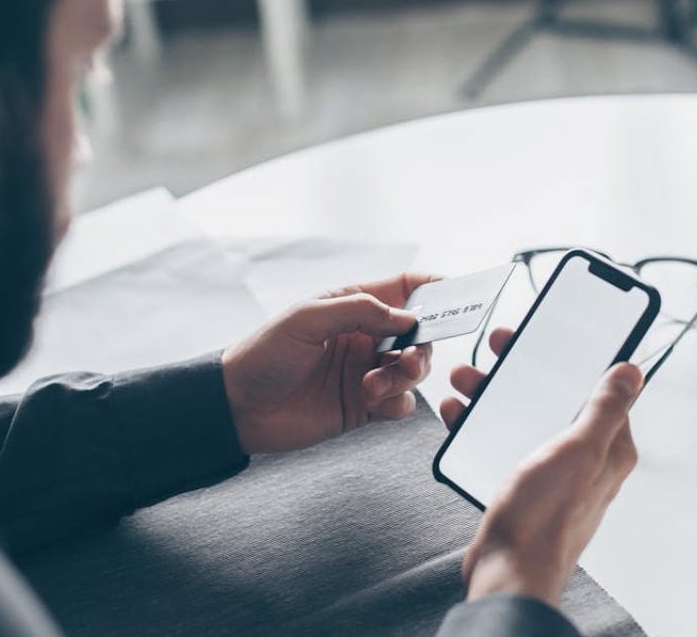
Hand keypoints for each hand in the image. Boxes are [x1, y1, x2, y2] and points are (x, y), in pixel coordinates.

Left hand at [222, 273, 437, 454]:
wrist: (238, 407)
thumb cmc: (264, 353)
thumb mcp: (307, 318)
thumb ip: (360, 311)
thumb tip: (409, 316)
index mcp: (353, 306)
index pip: (405, 288)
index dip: (434, 288)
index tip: (459, 294)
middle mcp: (365, 337)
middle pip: (420, 335)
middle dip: (422, 347)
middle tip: (408, 361)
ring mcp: (366, 372)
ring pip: (414, 371)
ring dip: (405, 377)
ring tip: (375, 385)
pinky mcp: (364, 406)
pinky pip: (401, 403)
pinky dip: (396, 403)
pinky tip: (370, 402)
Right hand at [441, 329, 642, 606]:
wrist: (508, 571)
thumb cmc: (546, 518)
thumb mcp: (580, 450)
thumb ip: (606, 409)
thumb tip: (632, 373)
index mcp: (607, 448)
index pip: (598, 389)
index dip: (572, 358)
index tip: (545, 335)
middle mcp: (583, 459)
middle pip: (554, 398)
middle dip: (522, 371)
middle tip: (498, 349)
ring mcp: (551, 473)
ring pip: (523, 416)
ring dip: (494, 394)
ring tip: (466, 379)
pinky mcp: (522, 486)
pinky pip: (502, 441)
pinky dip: (480, 423)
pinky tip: (460, 413)